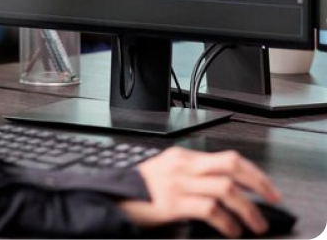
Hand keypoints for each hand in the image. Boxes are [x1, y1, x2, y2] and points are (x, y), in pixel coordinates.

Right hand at [119, 147, 281, 237]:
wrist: (114, 197)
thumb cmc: (142, 190)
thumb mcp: (168, 173)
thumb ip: (193, 175)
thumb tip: (227, 189)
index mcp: (183, 156)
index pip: (228, 157)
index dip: (253, 173)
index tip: (268, 189)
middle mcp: (183, 165)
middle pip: (231, 165)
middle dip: (258, 183)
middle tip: (273, 200)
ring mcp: (178, 182)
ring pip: (225, 188)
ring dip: (248, 209)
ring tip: (257, 224)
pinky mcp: (173, 202)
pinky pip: (209, 208)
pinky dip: (226, 222)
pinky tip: (231, 231)